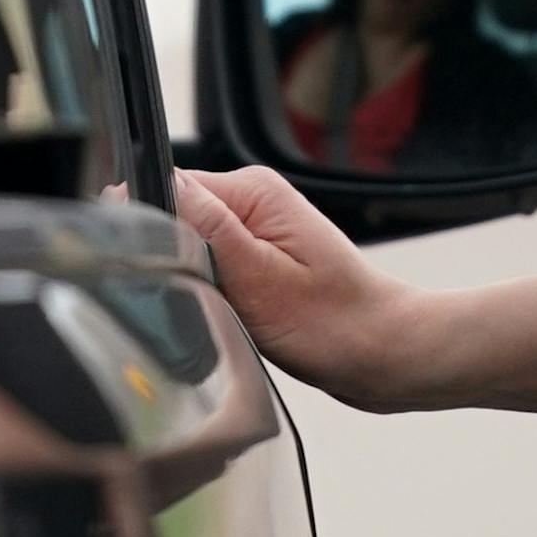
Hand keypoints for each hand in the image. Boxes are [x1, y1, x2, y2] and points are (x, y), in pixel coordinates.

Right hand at [175, 166, 420, 409]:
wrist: (382, 354)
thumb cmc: (333, 325)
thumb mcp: (259, 280)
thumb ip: (207, 228)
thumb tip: (162, 181)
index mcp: (254, 191)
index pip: (174, 187)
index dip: (153, 227)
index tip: (158, 269)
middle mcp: (255, 202)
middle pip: (179, 217)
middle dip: (176, 260)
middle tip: (206, 300)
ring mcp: (258, 231)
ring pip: (192, 247)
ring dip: (194, 280)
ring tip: (227, 312)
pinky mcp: (259, 260)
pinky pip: (212, 268)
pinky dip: (211, 293)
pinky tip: (231, 316)